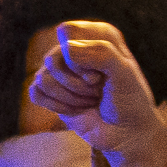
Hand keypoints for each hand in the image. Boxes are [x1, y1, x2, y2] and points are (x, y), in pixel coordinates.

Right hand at [27, 20, 166, 166]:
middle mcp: (77, 48)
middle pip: (52, 58)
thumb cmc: (130, 100)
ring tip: (90, 101)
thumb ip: (101, 53)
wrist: (127, 133)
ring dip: (70, 97)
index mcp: (97, 34)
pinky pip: (36, 92)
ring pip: (43, 77)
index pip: (67, 32)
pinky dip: (57, 105)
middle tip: (97, 91)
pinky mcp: (51, 91)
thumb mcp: (125, 73)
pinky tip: (76, 109)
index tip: (100, 75)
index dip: (79, 58)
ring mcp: (61, 70)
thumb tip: (66, 50)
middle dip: (76, 83)